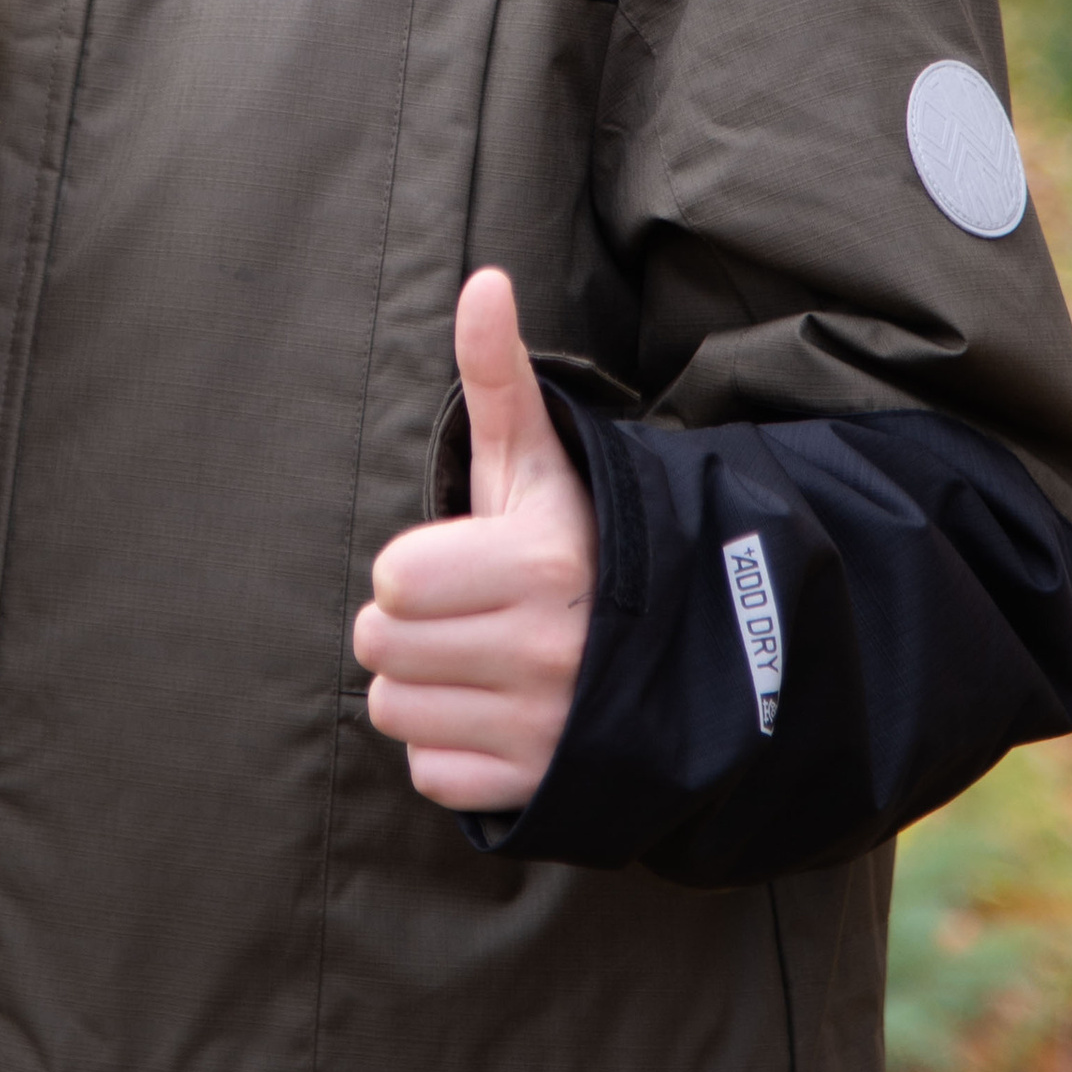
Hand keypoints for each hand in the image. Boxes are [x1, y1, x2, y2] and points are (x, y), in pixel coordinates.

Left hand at [351, 266, 596, 814]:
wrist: (692, 649)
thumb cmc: (586, 540)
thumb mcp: (541, 461)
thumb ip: (499, 374)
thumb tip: (484, 280)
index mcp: (539, 564)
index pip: (393, 579)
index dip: (415, 567)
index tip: (464, 562)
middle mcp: (547, 651)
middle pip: (379, 646)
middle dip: (409, 625)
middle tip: (464, 613)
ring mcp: (545, 728)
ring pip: (396, 712)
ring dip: (423, 688)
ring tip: (479, 661)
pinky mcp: (539, 791)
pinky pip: (430, 775)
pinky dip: (450, 751)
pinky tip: (496, 715)